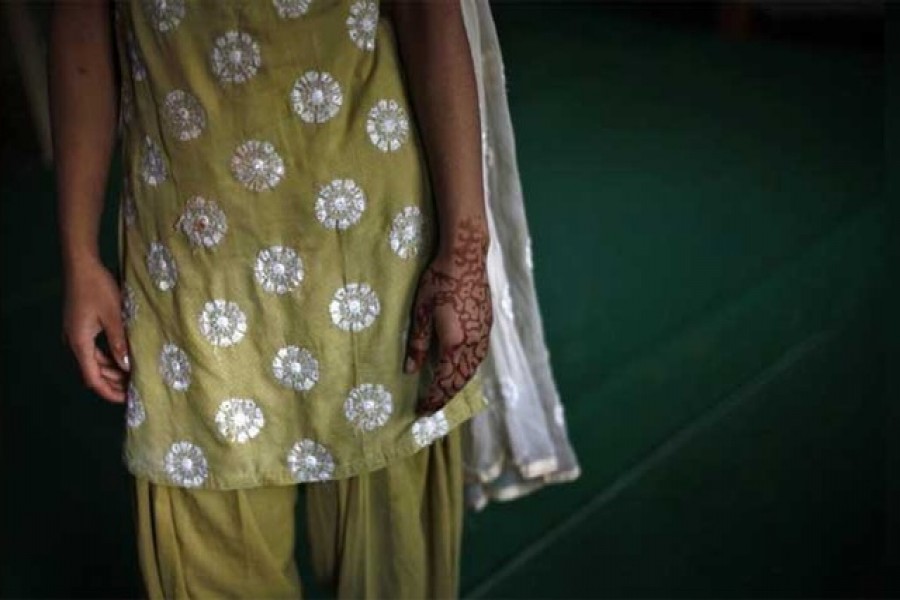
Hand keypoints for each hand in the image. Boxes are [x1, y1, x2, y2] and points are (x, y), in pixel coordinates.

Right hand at [63, 258, 129, 402]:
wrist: (81, 265)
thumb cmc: (98, 288)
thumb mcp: (113, 316)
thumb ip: (120, 342)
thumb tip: (127, 367)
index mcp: (79, 343)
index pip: (92, 378)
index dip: (109, 391)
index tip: (127, 399)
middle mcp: (74, 342)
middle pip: (93, 372)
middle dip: (113, 382)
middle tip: (136, 388)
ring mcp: (76, 334)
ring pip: (94, 361)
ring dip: (112, 369)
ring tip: (133, 375)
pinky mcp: (80, 327)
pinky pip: (94, 350)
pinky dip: (108, 356)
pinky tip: (124, 357)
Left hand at [404, 216, 492, 415]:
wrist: (466, 257)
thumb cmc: (438, 282)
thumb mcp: (420, 312)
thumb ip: (417, 344)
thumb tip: (410, 370)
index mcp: (455, 343)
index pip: (444, 380)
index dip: (433, 398)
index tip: (422, 410)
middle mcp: (473, 344)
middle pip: (461, 379)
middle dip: (446, 395)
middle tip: (432, 407)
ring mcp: (483, 334)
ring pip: (473, 369)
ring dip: (459, 384)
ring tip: (445, 392)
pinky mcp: (487, 325)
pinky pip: (479, 357)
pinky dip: (469, 369)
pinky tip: (462, 368)